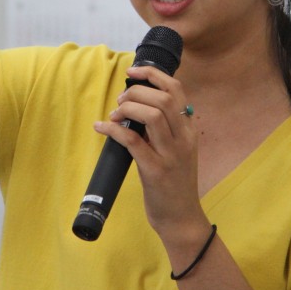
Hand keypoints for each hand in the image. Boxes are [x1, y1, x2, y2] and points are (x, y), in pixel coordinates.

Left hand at [94, 65, 205, 233]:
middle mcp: (183, 138)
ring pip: (150, 115)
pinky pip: (132, 141)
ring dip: (126, 108)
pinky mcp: (155, 171)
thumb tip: (138, 104)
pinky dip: (113, 130)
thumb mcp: (178, 149)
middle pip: (162, 98)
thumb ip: (166, 127)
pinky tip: (101, 127)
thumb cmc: (174, 182)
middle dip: (135, 92)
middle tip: (121, 101)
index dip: (153, 74)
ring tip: (115, 115)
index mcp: (189, 130)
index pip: (176, 90)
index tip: (133, 71)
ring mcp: (171, 155)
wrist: (181, 218)